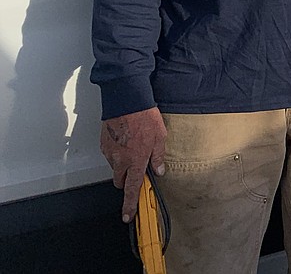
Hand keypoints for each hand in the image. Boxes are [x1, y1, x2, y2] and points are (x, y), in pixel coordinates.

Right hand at [99, 107, 166, 222]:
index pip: (132, 189)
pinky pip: (110, 154)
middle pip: (120, 180)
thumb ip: (158, 156)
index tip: (127, 216)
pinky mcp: (103, 143)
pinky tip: (126, 140)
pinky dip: (117, 152)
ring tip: (134, 146)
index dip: (129, 205)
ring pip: (115, 166)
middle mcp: (120, 160)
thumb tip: (158, 170)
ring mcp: (109, 152)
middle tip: (136, 169)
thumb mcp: (160, 137)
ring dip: (123, 163)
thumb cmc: (144, 117)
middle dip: (127, 180)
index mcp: (135, 161)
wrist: (126, 101)